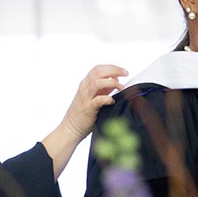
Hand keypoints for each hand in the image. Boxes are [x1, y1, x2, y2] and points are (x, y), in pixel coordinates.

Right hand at [43, 64, 127, 178]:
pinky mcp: (87, 108)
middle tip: (126, 73)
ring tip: (122, 88)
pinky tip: (113, 101)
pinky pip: (98, 100)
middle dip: (115, 70)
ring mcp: (85, 97)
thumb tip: (116, 78)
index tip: (123, 70)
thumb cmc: (84, 113)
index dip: (112, 67)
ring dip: (112, 83)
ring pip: (97, 82)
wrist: (71, 129)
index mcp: (85, 84)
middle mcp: (84, 88)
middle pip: (99, 72)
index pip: (98, 68)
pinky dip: (108, 98)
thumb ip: (104, 88)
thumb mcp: (93, 96)